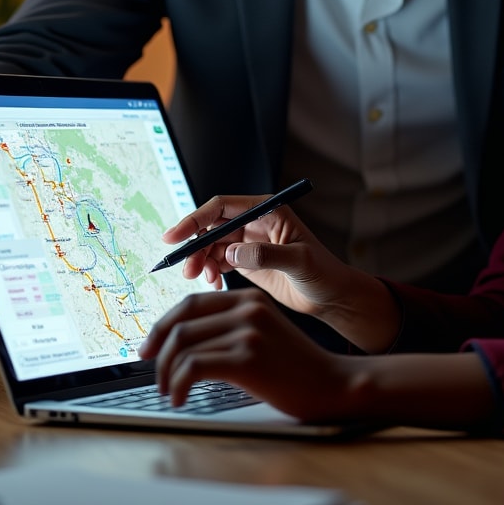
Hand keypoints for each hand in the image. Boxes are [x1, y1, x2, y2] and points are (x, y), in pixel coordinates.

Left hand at [138, 289, 359, 421]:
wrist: (331, 384)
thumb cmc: (295, 368)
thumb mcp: (262, 334)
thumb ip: (230, 329)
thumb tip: (181, 343)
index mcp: (248, 299)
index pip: (190, 303)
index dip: (162, 325)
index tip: (149, 347)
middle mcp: (247, 308)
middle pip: (181, 323)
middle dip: (158, 351)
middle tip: (153, 373)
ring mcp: (248, 331)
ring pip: (183, 346)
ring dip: (167, 373)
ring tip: (170, 391)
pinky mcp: (248, 357)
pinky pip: (194, 367)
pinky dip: (178, 385)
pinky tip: (181, 398)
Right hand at [165, 193, 355, 318]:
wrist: (330, 297)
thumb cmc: (324, 273)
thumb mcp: (299, 262)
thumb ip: (266, 255)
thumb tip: (232, 252)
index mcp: (267, 210)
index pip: (221, 207)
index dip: (194, 218)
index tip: (173, 236)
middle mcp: (255, 222)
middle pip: (211, 226)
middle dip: (195, 246)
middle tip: (188, 270)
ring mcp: (249, 242)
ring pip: (211, 245)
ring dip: (200, 261)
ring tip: (202, 279)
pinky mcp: (246, 261)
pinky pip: (217, 261)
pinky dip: (209, 271)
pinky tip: (214, 284)